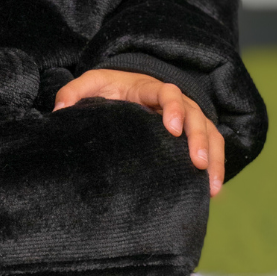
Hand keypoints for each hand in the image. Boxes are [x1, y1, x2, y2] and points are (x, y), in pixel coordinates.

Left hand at [53, 68, 224, 195]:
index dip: (173, 108)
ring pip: (210, 132)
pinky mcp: (193, 133)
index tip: (171, 128)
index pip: (167, 93)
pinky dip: (217, 166)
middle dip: (199, 138)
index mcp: (149, 88)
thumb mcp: (91, 83)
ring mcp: (188, 117)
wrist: (127, 86)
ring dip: (214, 157)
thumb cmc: (109, 88)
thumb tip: (58, 111)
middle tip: (197, 162)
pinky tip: (213, 191)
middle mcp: (176, 101)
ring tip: (211, 185)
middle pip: (195, 115)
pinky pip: (213, 146)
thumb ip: (73, 92)